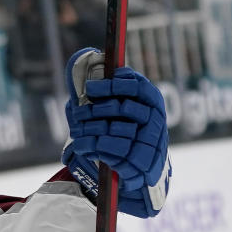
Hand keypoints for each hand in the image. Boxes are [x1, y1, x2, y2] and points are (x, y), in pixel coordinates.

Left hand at [61, 48, 170, 217]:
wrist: (140, 175)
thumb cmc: (126, 136)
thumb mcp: (121, 113)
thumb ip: (106, 91)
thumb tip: (84, 56)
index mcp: (154, 105)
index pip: (138, 88)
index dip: (115, 85)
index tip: (91, 86)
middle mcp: (155, 123)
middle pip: (120, 108)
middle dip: (94, 109)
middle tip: (77, 110)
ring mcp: (147, 144)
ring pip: (110, 129)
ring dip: (88, 128)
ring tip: (76, 128)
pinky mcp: (136, 164)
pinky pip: (106, 149)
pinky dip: (88, 144)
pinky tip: (80, 143)